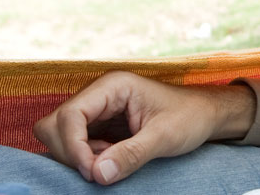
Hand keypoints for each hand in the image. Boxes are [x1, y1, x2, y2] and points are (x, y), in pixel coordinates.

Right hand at [32, 70, 255, 184]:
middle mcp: (98, 94)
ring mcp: (96, 109)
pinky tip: (110, 160)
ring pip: (59, 135)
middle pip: (54, 124)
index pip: (70, 115)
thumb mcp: (164, 137)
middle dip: (70, 151)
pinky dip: (86, 158)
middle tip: (100, 169)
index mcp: (112, 86)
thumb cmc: (190, 117)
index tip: (93, 171)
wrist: (205, 115)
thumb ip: (131, 154)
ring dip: (77, 156)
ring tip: (109, 163)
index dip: (73, 146)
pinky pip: (75, 144)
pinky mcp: (98, 125)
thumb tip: (98, 174)